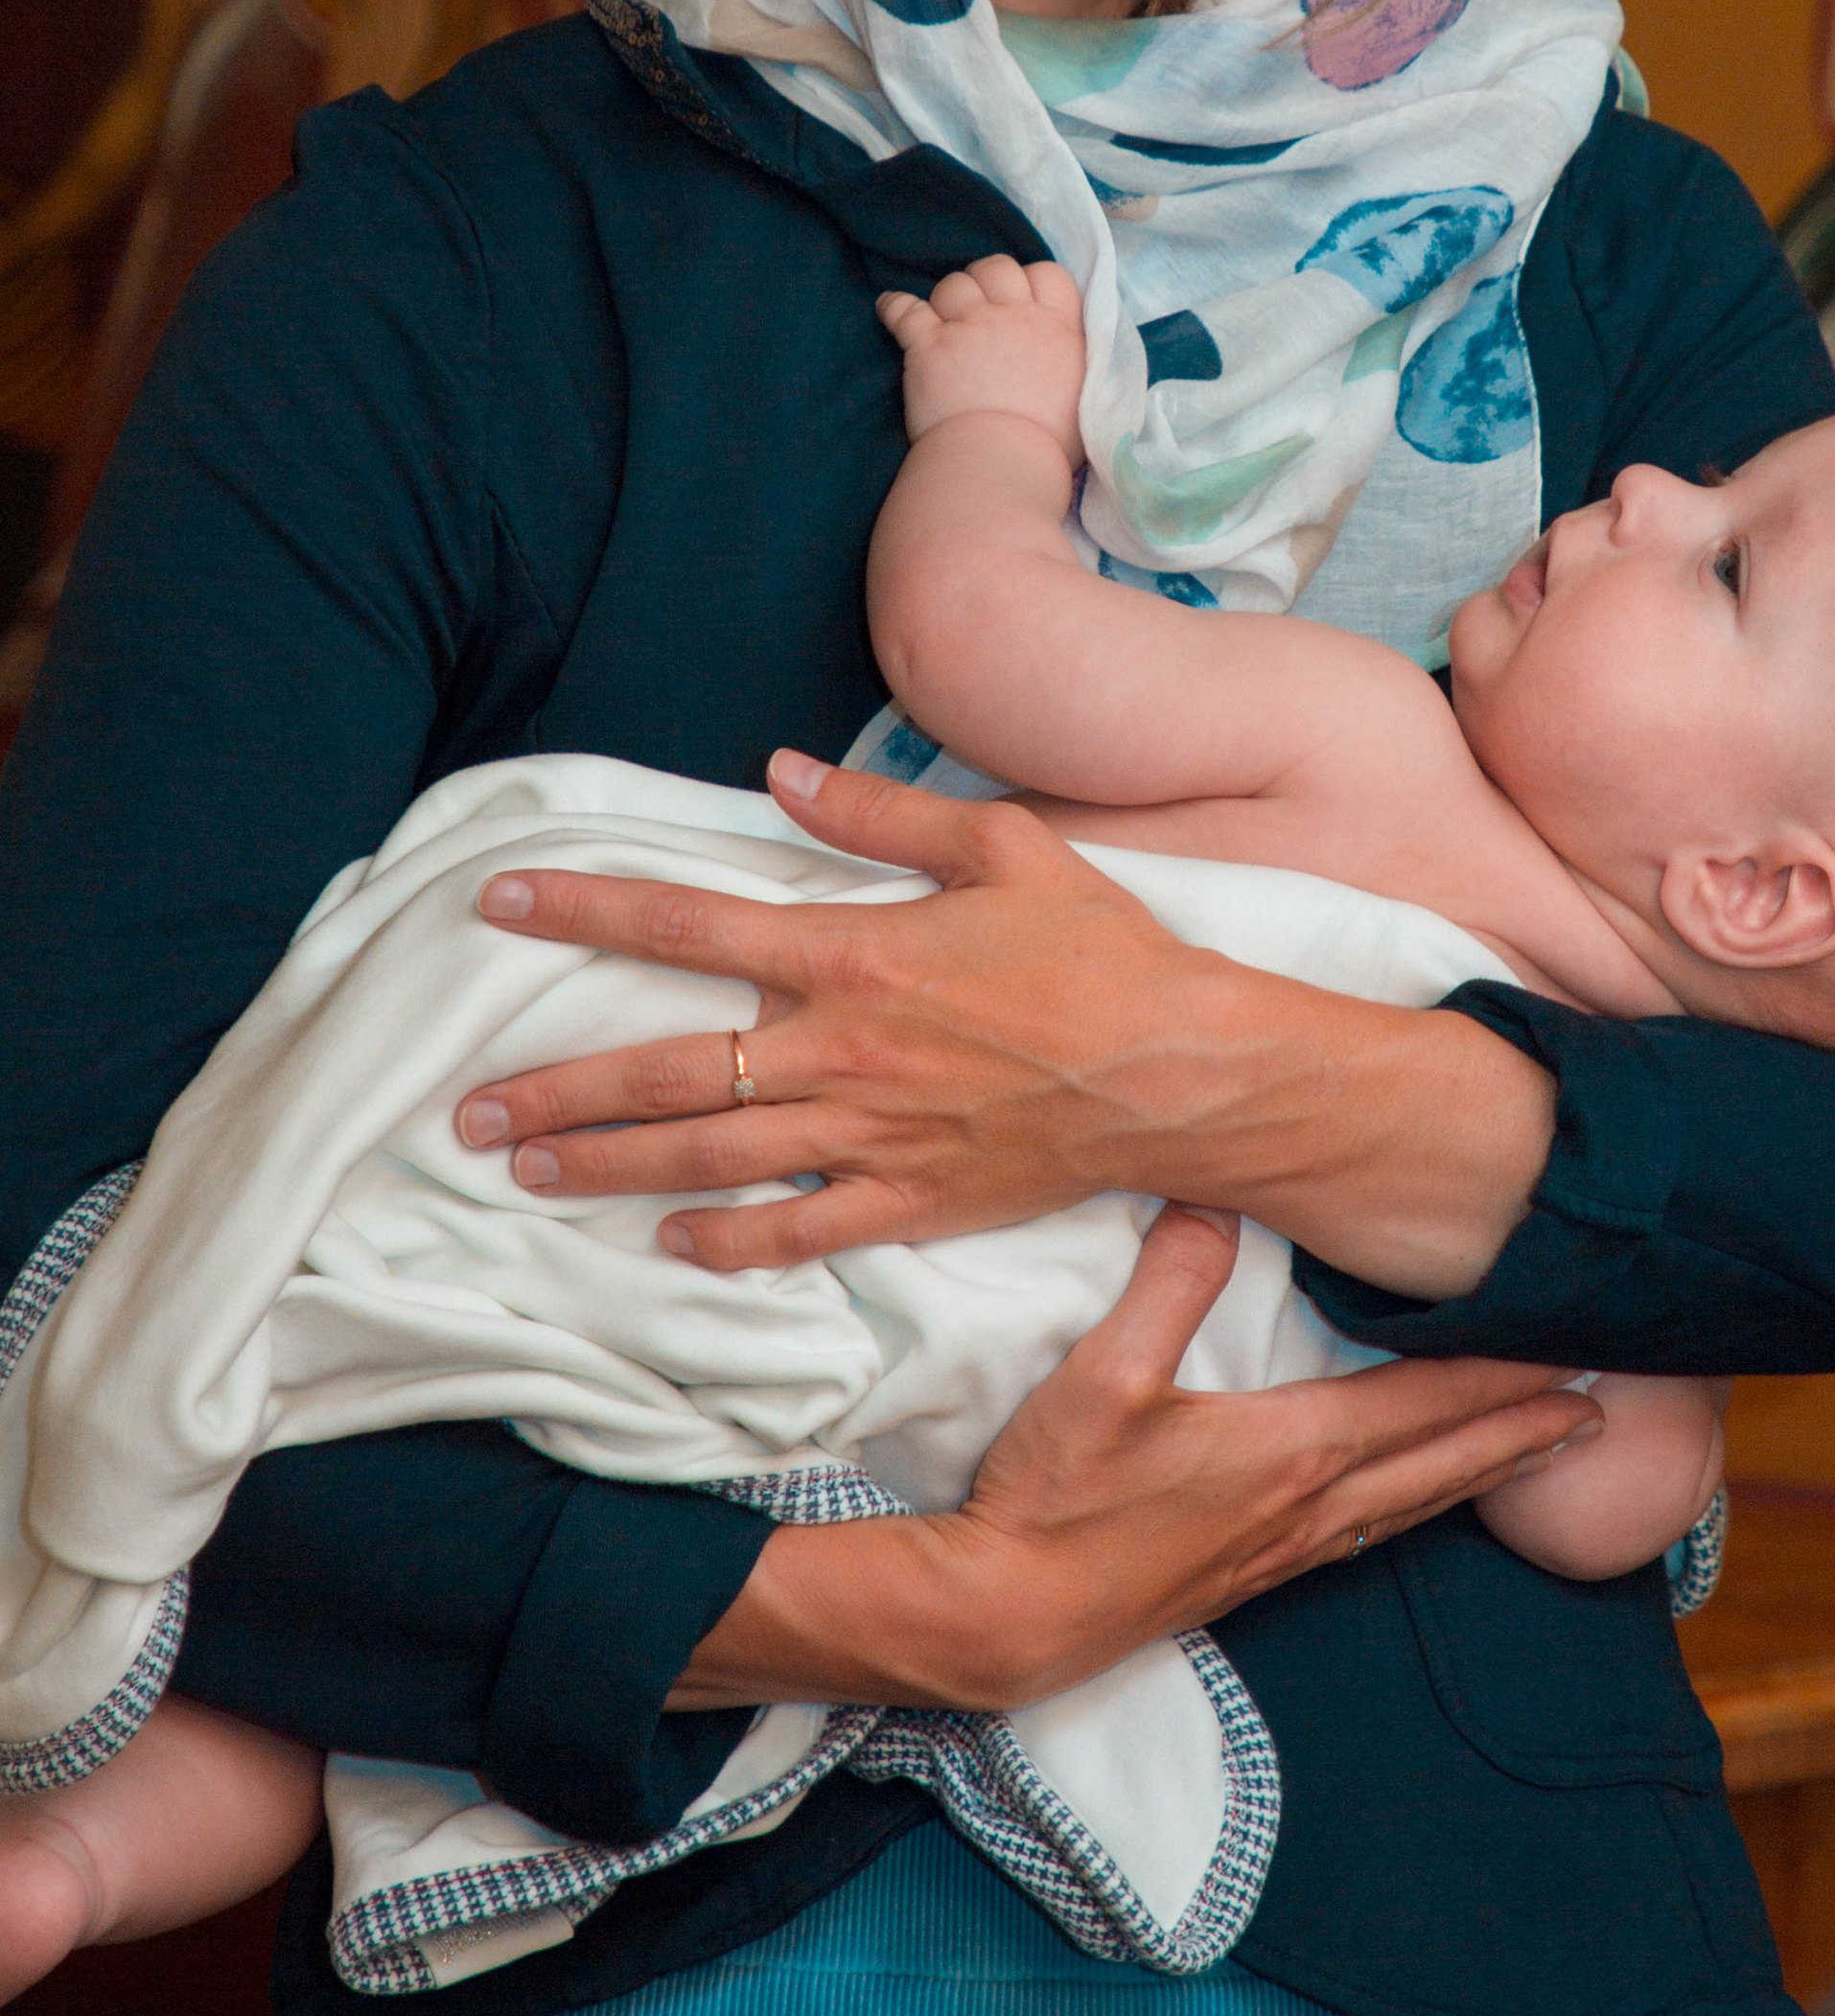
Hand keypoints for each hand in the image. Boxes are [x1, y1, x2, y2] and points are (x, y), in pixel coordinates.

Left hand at [462, 763, 1283, 1264]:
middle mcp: (842, 1049)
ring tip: (528, 1172)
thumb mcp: (1003, 847)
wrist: (1184, 1069)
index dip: (587, 907)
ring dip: (608, 1167)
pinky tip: (670, 1243)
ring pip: (708, 1159)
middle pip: (668, 1070)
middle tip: (468, 1112)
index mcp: (856, 952)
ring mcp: (871, 1134)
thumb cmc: (1102, 950)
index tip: (502, 901)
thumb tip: (785, 772)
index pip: (689, 920)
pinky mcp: (911, 1200)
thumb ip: (884, 811)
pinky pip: (797, 1232)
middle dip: (557, 1090)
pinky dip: (727, 1243)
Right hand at [673, 1205, 1602, 1712]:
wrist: (1004, 1618)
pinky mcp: (1250, 1578)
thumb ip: (1168, 1283)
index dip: (1505, 1375)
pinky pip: (1367, 1533)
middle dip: (1526, 1430)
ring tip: (1541, 1452)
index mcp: (1293, 1453)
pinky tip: (1413, 1503)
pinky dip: (1418, 1506)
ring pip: (1413, 1504)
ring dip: (1484, 1473)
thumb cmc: (1053, 1499)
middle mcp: (1309, 1508)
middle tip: (1603, 1407)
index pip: (1426, 1403)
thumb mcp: (1102, 1376)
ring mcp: (1282, 1552)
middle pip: (1444, 1462)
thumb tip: (1213, 1193)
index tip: (1577, 1351)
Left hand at [878, 254, 1086, 461]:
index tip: (1020, 299)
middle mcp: (1015, 318)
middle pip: (997, 268)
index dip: (1031, 280)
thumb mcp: (1086, 398)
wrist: (1003, 463)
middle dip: (985, 279)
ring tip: (943, 321)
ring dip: (946, 298)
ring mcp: (969, 328)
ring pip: (953, 285)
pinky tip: (888, 306)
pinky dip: (893, 306)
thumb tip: (1067, 361)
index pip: (1048, 274)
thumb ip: (1076, 367)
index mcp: (1058, 329)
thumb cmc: (1049, 445)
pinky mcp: (929, 346)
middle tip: (977, 307)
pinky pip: (904, 310)